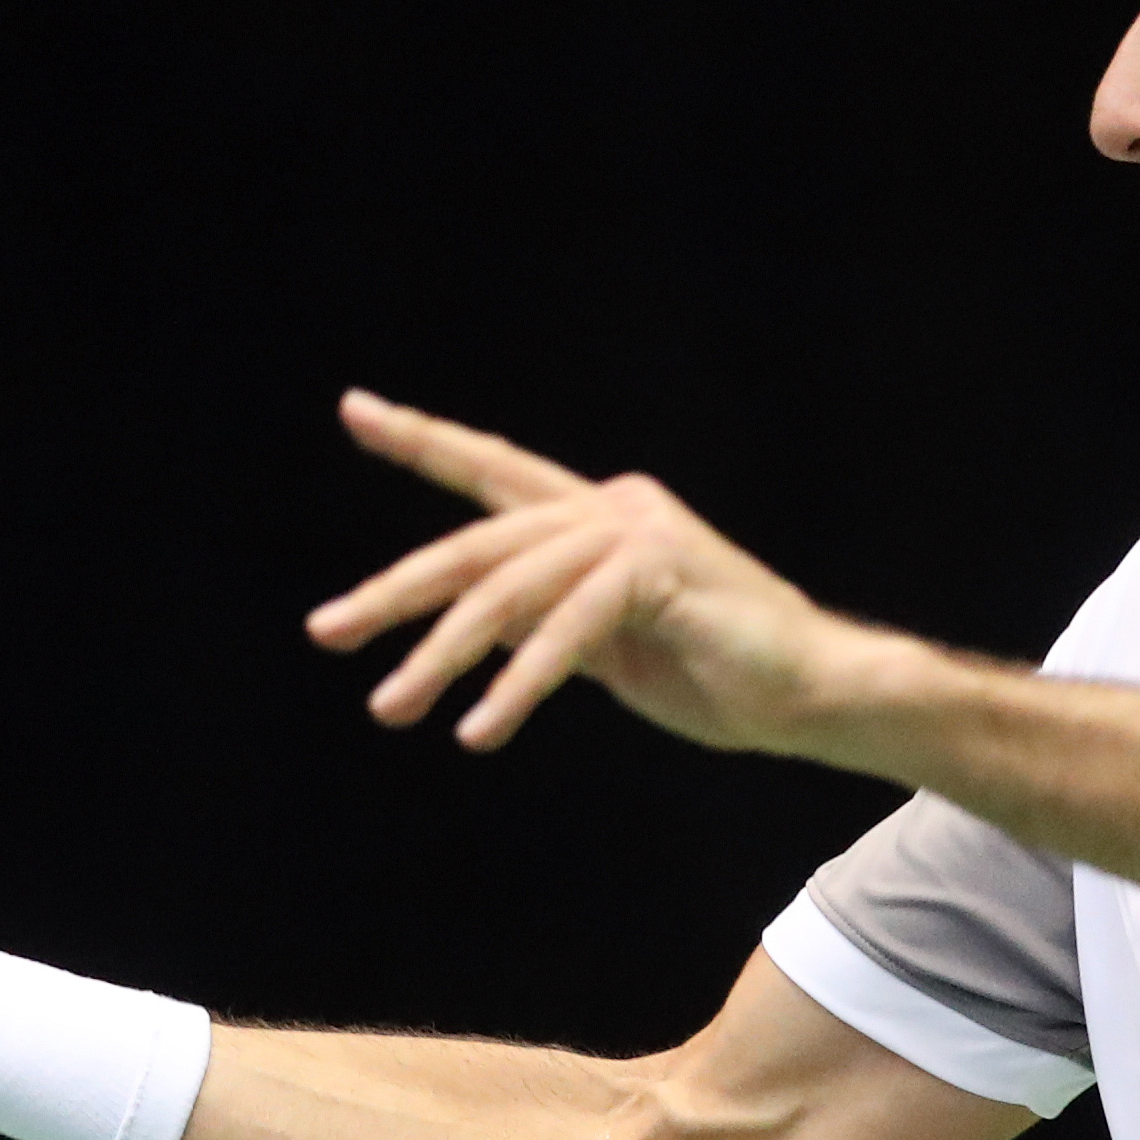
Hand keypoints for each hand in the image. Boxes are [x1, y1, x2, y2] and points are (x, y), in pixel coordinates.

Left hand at [304, 390, 886, 752]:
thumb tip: (470, 625)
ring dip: (442, 656)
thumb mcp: (604, 648)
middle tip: (326, 631)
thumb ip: (541, 623)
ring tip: (392, 708)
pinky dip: (517, 683)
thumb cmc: (715, 675)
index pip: (492, 472)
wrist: (812, 695)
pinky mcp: (659, 573)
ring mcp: (636, 532)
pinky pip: (564, 630)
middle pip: (477, 544)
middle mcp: (611, 507)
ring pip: (507, 590)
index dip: (423, 441)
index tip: (355, 409)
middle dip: (394, 591)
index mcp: (594, 517)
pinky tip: (480, 730)